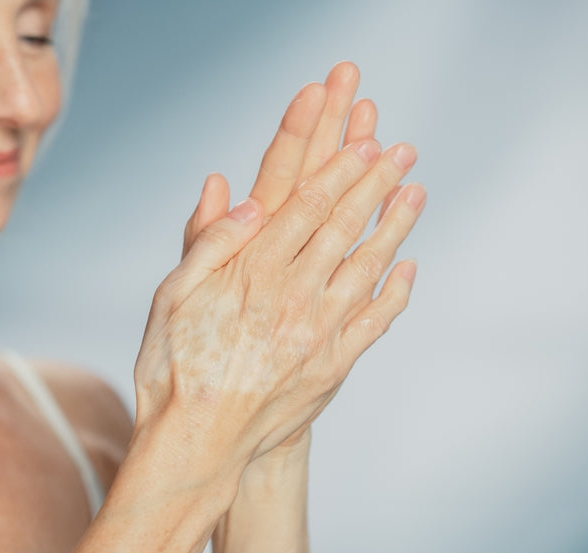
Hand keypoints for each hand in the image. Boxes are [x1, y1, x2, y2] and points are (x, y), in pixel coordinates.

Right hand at [132, 62, 424, 483]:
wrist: (196, 446)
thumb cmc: (172, 369)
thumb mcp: (170, 298)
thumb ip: (210, 245)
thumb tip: (246, 198)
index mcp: (252, 274)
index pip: (306, 206)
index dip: (338, 169)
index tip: (364, 141)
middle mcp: (293, 297)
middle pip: (344, 227)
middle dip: (375, 183)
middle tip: (403, 151)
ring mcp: (319, 333)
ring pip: (367, 266)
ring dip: (395, 225)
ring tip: (417, 192)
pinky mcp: (333, 367)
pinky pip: (374, 321)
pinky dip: (395, 291)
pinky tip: (408, 267)